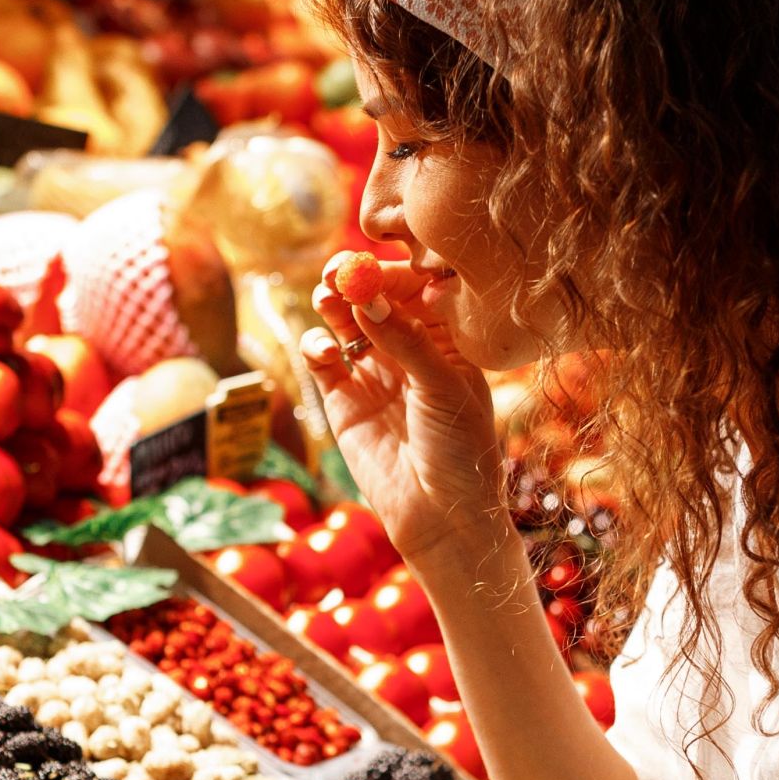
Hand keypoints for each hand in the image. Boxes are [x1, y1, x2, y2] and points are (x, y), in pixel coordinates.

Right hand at [300, 276, 509, 574]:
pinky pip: (324, 361)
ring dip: (335, 307)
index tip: (372, 263)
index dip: (393, 274)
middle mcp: (409, 350)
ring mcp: (375, 373)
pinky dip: (317, 348)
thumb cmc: (460, 451)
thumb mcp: (444, 388)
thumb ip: (407, 341)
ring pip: (348, 325)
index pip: (416, 292)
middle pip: (376, 301)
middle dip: (356, 282)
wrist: (441, 516)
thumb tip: (368, 297)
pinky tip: (323, 351)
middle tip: (337, 269)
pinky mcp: (344, 400)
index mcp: (447, 341)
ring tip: (327, 298)